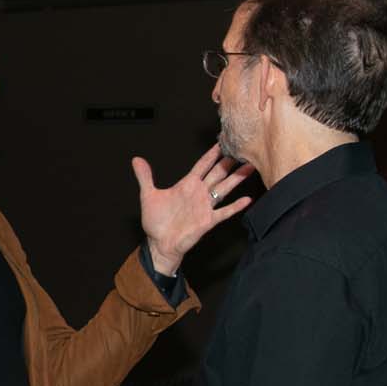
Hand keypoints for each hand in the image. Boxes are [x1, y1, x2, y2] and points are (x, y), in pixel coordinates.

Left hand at [133, 144, 255, 273]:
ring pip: (224, 188)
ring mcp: (205, 206)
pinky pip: (224, 212)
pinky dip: (235, 206)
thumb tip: (136, 159)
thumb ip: (145, 177)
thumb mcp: (148, 195)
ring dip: (237, 178)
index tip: (222, 142)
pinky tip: (247, 199)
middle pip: (217, 173)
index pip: (202, 165)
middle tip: (242, 148)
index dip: (211, 154)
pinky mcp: (208, 220)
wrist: (159, 244)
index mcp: (187, 185)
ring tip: (250, 166)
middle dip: (229, 161)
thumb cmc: (156, 221)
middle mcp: (199, 193)